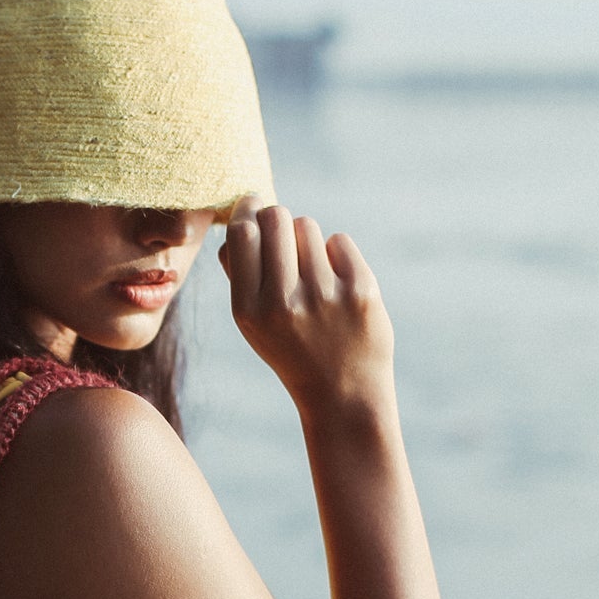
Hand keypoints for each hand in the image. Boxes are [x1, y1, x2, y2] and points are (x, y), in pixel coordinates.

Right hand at [217, 195, 393, 410]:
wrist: (343, 393)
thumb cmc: (292, 349)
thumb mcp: (253, 325)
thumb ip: (240, 275)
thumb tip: (238, 220)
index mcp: (249, 311)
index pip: (242, 233)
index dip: (247, 209)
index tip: (252, 205)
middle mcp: (283, 302)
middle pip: (275, 218)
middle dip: (277, 218)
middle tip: (281, 232)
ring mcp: (324, 295)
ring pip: (307, 226)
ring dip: (306, 239)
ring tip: (311, 270)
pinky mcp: (360, 290)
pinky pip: (339, 241)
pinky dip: (336, 255)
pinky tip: (336, 283)